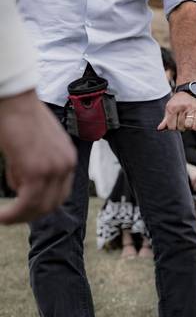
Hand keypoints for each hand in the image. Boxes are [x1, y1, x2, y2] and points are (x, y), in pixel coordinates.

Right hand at [0, 90, 76, 223]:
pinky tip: (1, 218)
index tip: (24, 207)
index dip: (43, 203)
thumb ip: (32, 163)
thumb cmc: (17, 115)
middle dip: (32, 213)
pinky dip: (14, 214)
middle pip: (53, 203)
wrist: (14, 98)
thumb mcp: (32, 143)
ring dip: (20, 216)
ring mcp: (53, 169)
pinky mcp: (36, 171)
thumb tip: (20, 184)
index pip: (61, 191)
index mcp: (67, 156)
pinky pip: (27, 203)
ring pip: (40, 206)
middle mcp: (66, 164)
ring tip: (4, 218)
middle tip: (11, 217)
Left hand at [158, 91, 195, 131]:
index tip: (175, 123)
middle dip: (181, 126)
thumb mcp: (170, 109)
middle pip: (180, 127)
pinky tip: (194, 124)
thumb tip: (159, 129)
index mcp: (172, 108)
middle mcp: (181, 108)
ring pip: (188, 126)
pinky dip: (195, 127)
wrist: (189, 92)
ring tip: (188, 121)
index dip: (173, 127)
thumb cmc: (178, 102)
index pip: (171, 126)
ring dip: (188, 127)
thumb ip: (166, 120)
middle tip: (182, 121)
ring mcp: (191, 110)